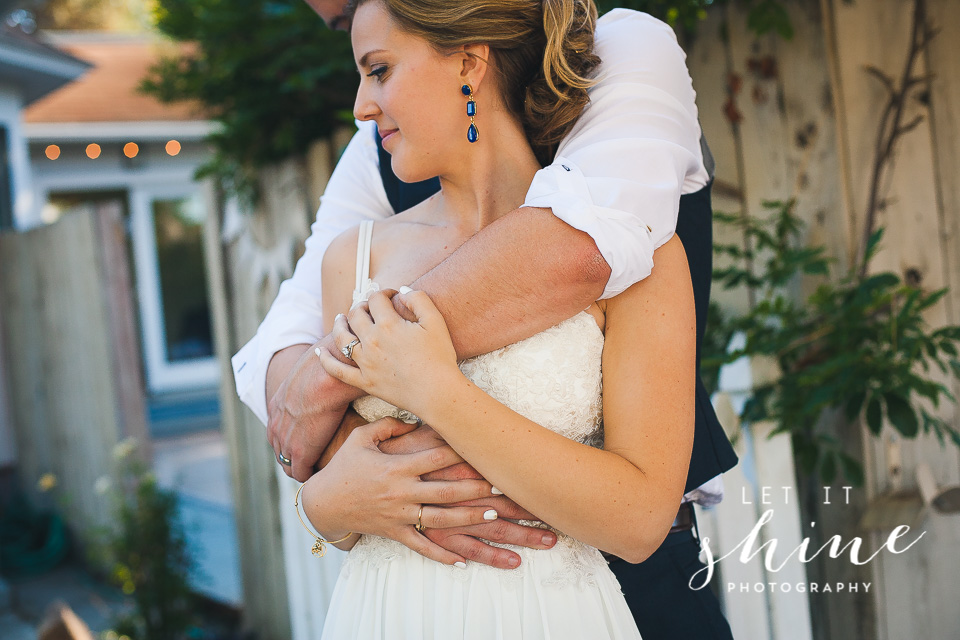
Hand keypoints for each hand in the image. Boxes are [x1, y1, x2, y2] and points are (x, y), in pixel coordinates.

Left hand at [267, 333, 362, 480]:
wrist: (326, 377)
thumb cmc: (327, 366)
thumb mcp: (314, 369)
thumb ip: (322, 375)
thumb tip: (345, 365)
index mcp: (277, 405)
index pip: (278, 429)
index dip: (292, 438)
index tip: (309, 442)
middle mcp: (276, 424)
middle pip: (280, 449)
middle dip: (294, 457)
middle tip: (315, 461)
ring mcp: (285, 440)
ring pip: (288, 464)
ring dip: (303, 468)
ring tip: (322, 469)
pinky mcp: (299, 453)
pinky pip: (301, 473)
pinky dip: (312, 475)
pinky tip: (327, 473)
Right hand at [302, 417, 500, 565]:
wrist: (323, 502)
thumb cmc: (344, 465)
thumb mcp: (361, 438)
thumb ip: (389, 425)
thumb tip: (415, 419)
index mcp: (396, 466)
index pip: (436, 457)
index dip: (462, 452)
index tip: (484, 449)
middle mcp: (401, 492)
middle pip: (445, 490)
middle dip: (475, 489)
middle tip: (502, 486)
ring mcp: (399, 515)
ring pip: (440, 519)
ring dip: (468, 518)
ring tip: (494, 517)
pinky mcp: (394, 533)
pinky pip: (421, 546)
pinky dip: (441, 555)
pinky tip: (463, 562)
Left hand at [319, 289, 461, 415]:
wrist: (437, 393)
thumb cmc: (440, 357)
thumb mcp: (435, 321)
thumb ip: (419, 299)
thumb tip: (402, 290)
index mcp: (388, 324)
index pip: (376, 299)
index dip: (384, 292)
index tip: (392, 296)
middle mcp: (371, 341)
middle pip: (356, 314)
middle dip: (362, 306)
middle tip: (370, 307)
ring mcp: (365, 362)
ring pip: (341, 337)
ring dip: (339, 324)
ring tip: (341, 319)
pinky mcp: (364, 381)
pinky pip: (337, 370)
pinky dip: (325, 360)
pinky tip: (319, 351)